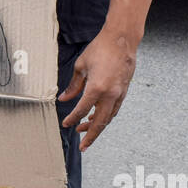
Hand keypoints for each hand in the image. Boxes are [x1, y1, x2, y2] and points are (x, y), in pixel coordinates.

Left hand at [58, 28, 137, 150]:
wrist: (122, 40)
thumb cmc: (100, 49)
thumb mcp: (81, 66)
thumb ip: (73, 86)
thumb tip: (64, 99)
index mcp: (96, 88)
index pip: (81, 110)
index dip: (72, 119)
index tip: (65, 124)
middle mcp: (110, 94)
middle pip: (99, 122)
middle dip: (90, 136)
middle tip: (82, 147)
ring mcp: (119, 94)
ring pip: (108, 118)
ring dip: (97, 127)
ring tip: (84, 130)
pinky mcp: (124, 91)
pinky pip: (114, 109)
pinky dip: (105, 116)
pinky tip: (96, 117)